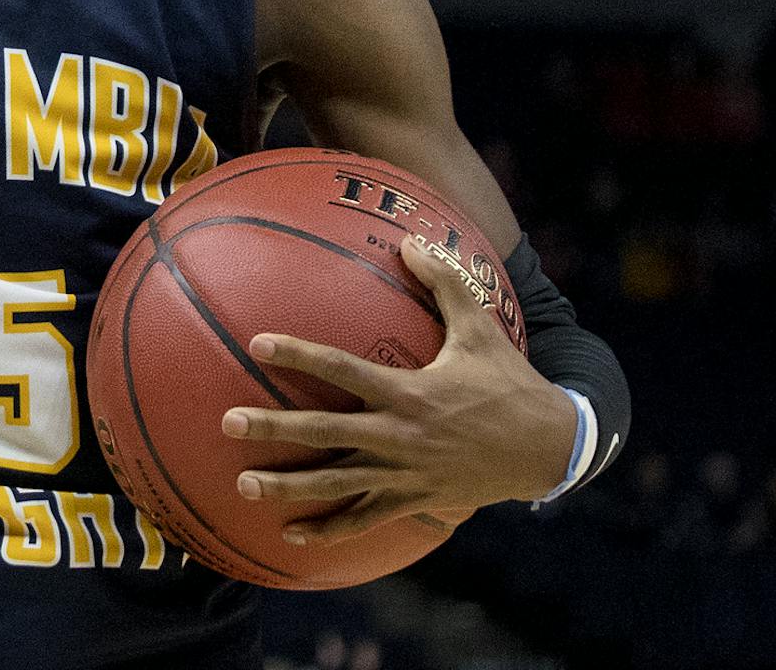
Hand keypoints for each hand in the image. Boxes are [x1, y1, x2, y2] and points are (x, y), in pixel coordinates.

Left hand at [222, 233, 577, 545]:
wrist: (547, 447)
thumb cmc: (509, 382)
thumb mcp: (480, 327)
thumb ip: (443, 282)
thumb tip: (410, 240)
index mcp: (409, 392)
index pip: (342, 370)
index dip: (299, 355)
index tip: (258, 343)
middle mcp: (399, 436)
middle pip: (324, 434)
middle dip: (273, 429)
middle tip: (228, 422)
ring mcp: (404, 474)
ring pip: (335, 486)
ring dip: (287, 488)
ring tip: (242, 486)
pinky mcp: (414, 501)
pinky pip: (364, 520)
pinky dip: (329, 530)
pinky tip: (293, 534)